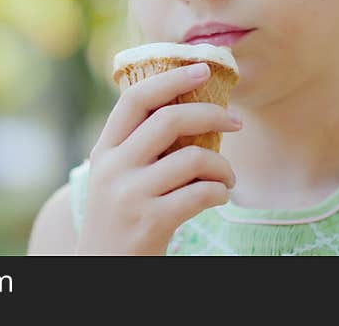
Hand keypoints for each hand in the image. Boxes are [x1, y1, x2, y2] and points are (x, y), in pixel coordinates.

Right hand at [76, 63, 240, 254]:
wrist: (101, 269)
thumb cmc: (119, 218)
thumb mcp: (116, 177)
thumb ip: (138, 146)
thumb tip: (190, 108)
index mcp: (104, 150)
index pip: (134, 98)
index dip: (170, 79)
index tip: (202, 70)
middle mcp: (112, 168)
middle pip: (169, 119)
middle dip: (211, 114)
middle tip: (237, 120)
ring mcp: (130, 195)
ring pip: (193, 158)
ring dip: (223, 165)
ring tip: (227, 177)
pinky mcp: (150, 222)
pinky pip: (201, 193)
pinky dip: (220, 192)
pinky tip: (219, 197)